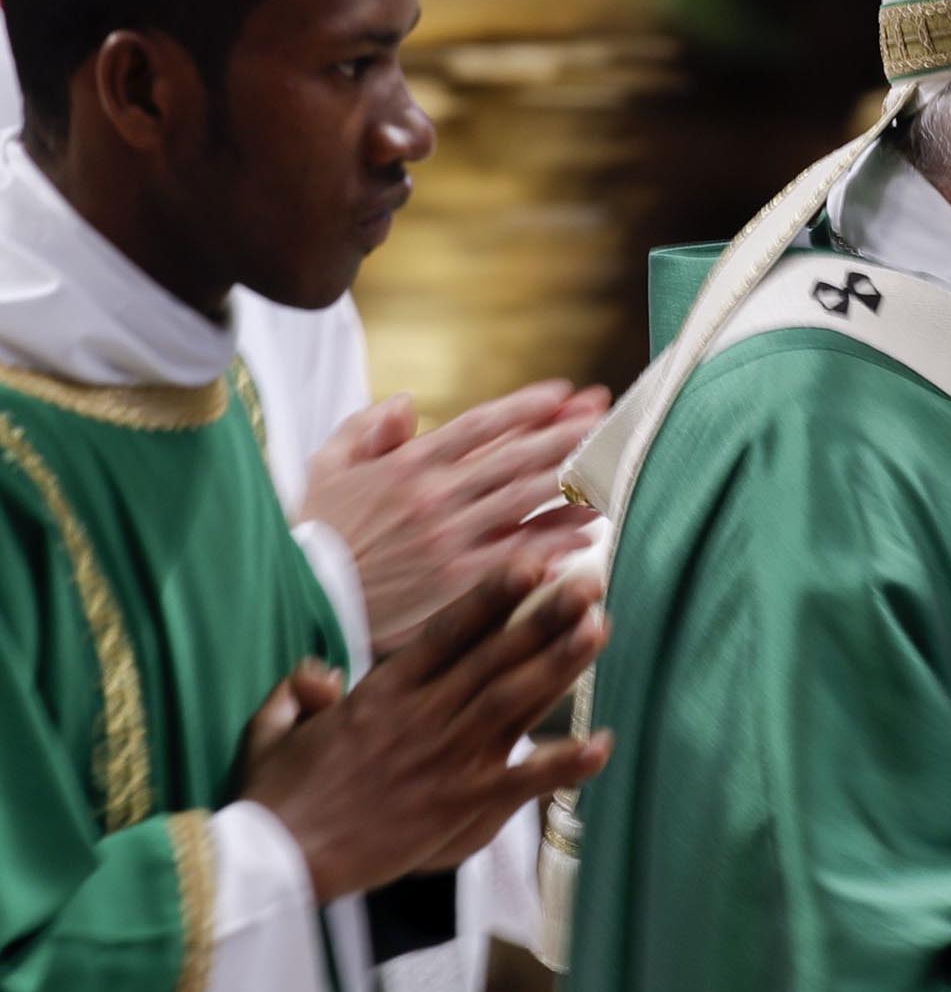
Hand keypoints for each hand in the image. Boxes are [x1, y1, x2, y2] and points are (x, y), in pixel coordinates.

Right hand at [239, 557, 612, 901]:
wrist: (278, 862)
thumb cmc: (276, 795)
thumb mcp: (275, 728)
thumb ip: (299, 691)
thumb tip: (318, 672)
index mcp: (383, 691)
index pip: (448, 631)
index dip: (493, 595)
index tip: (532, 563)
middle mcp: (422, 715)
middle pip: (495, 656)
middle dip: (545, 616)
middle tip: (590, 583)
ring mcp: (446, 758)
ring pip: (513, 701)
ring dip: (560, 665)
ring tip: (599, 629)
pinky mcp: (459, 804)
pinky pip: (521, 780)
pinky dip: (564, 764)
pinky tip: (602, 745)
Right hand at [300, 380, 611, 652]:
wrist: (297, 598)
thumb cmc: (313, 532)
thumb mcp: (326, 467)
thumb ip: (366, 429)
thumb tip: (407, 403)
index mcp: (407, 465)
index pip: (480, 425)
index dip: (526, 407)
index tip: (564, 393)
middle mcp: (435, 497)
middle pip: (516, 457)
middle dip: (566, 433)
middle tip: (606, 416)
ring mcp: (449, 539)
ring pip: (526, 502)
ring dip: (573, 482)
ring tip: (612, 468)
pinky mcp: (457, 582)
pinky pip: (518, 555)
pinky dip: (555, 541)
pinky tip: (588, 532)